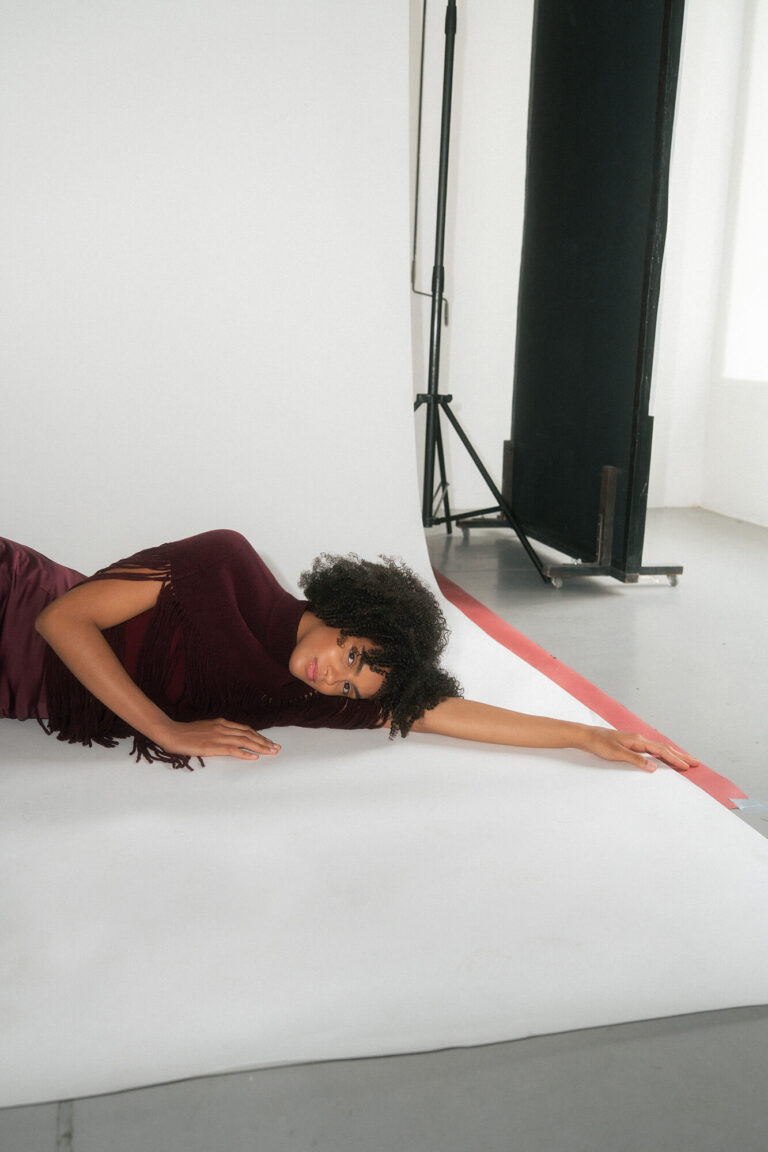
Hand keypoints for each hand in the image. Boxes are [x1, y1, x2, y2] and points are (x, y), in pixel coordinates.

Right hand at [156, 718, 280, 760]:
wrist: (171, 732)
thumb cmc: (185, 733)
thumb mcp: (205, 728)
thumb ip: (217, 731)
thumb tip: (228, 737)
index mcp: (221, 723)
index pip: (246, 729)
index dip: (259, 736)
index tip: (269, 742)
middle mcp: (223, 728)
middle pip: (249, 734)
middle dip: (264, 742)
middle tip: (276, 748)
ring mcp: (218, 736)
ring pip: (244, 741)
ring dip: (260, 747)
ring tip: (271, 752)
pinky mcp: (212, 746)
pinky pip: (232, 750)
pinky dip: (245, 753)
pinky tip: (254, 757)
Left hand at [582, 726, 697, 772]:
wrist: (588, 736)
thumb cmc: (600, 744)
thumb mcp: (617, 753)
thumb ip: (636, 760)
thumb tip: (654, 767)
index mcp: (638, 741)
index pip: (661, 751)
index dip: (675, 759)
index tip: (688, 766)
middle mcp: (640, 739)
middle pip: (665, 748)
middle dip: (681, 756)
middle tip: (697, 762)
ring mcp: (636, 741)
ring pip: (660, 748)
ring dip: (674, 754)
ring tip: (686, 760)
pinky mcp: (632, 744)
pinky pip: (653, 750)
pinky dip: (663, 754)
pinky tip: (664, 758)